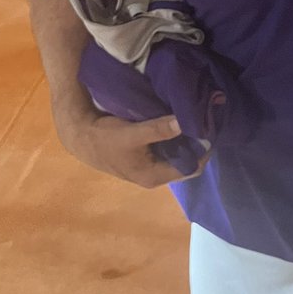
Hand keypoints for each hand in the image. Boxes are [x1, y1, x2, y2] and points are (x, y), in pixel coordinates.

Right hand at [55, 104, 207, 187]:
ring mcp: (150, 165)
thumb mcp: (132, 134)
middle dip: (198, 142)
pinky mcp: (145, 155)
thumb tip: (186, 122)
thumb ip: (158, 129)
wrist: (79, 136)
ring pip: (178, 153)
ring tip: (198, 117)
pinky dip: (177, 136)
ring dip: (188, 138)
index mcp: (155, 176)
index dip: (205, 149)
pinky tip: (182, 119)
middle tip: (208, 119)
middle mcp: (156, 175)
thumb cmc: (104, 139)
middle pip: (188, 161)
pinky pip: (169, 147)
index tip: (213, 127)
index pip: (192, 167)